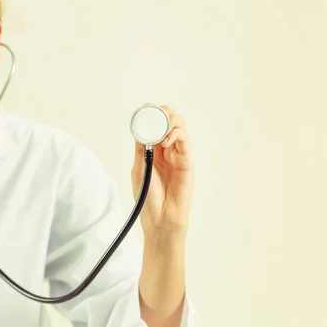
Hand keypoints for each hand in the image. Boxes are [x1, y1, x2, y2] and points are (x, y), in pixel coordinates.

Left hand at [131, 105, 194, 238]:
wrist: (160, 218)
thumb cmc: (148, 198)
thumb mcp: (138, 168)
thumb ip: (141, 148)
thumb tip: (140, 127)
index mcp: (152, 149)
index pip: (153, 124)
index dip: (150, 113)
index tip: (144, 107)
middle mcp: (166, 148)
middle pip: (168, 120)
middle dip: (163, 112)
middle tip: (155, 112)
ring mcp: (178, 153)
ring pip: (179, 126)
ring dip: (170, 120)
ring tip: (161, 127)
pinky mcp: (187, 160)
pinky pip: (184, 140)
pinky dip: (175, 134)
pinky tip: (166, 141)